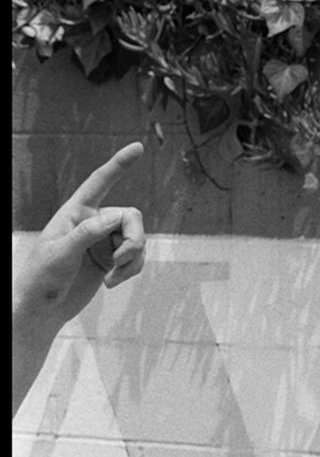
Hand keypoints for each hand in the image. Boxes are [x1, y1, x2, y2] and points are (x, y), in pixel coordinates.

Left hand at [20, 141, 147, 322]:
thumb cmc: (43, 277)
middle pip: (131, 217)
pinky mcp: (112, 261)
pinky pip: (137, 259)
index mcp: (75, 212)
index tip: (138, 148)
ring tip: (114, 276)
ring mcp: (104, 242)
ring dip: (132, 260)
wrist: (44, 308)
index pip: (99, 182)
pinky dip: (131, 271)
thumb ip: (88, 231)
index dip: (119, 165)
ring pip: (138, 240)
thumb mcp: (61, 252)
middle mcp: (93, 223)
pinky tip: (112, 283)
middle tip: (122, 259)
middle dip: (134, 239)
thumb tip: (116, 216)